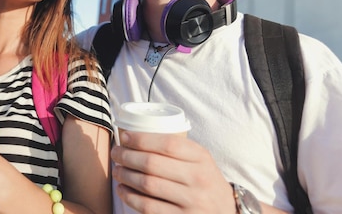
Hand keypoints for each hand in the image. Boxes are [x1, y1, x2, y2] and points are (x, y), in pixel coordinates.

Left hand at [111, 131, 234, 213]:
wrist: (225, 210)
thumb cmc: (204, 179)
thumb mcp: (200, 159)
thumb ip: (178, 148)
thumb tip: (137, 134)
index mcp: (201, 158)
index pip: (167, 144)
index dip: (141, 139)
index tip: (124, 136)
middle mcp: (198, 179)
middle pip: (152, 164)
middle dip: (127, 156)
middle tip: (116, 153)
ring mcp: (191, 201)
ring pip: (147, 185)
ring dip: (125, 175)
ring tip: (117, 170)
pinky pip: (148, 207)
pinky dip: (130, 197)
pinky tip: (123, 189)